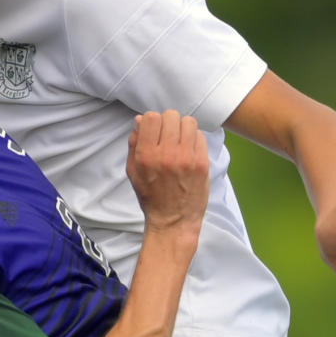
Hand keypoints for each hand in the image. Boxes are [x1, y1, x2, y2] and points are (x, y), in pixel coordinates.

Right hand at [126, 111, 209, 240]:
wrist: (173, 220)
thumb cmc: (150, 196)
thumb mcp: (133, 172)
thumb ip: (134, 144)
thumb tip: (140, 120)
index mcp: (146, 156)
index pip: (151, 118)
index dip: (151, 120)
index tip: (153, 130)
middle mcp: (166, 154)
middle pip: (170, 116)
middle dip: (167, 122)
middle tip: (167, 135)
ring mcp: (187, 158)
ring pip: (188, 122)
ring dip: (182, 128)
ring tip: (180, 140)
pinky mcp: (202, 163)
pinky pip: (200, 136)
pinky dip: (194, 138)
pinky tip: (189, 149)